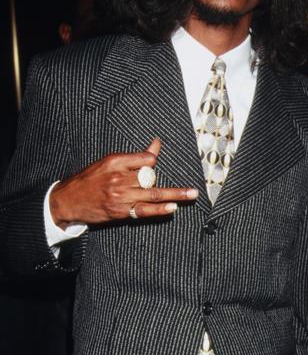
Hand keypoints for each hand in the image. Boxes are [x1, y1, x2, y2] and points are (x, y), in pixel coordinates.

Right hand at [49, 138, 198, 227]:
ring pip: (152, 193)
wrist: (67, 201)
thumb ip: (134, 156)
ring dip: (175, 195)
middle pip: (151, 177)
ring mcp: (120, 196)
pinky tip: (172, 208)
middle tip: (193, 189)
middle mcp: (119, 178)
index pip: (146, 159)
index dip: (153, 161)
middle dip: (169, 184)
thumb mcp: (108, 162)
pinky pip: (144, 210)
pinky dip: (159, 209)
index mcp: (115, 161)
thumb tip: (157, 143)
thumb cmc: (89, 180)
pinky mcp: (120, 211)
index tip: (155, 163)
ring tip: (191, 195)